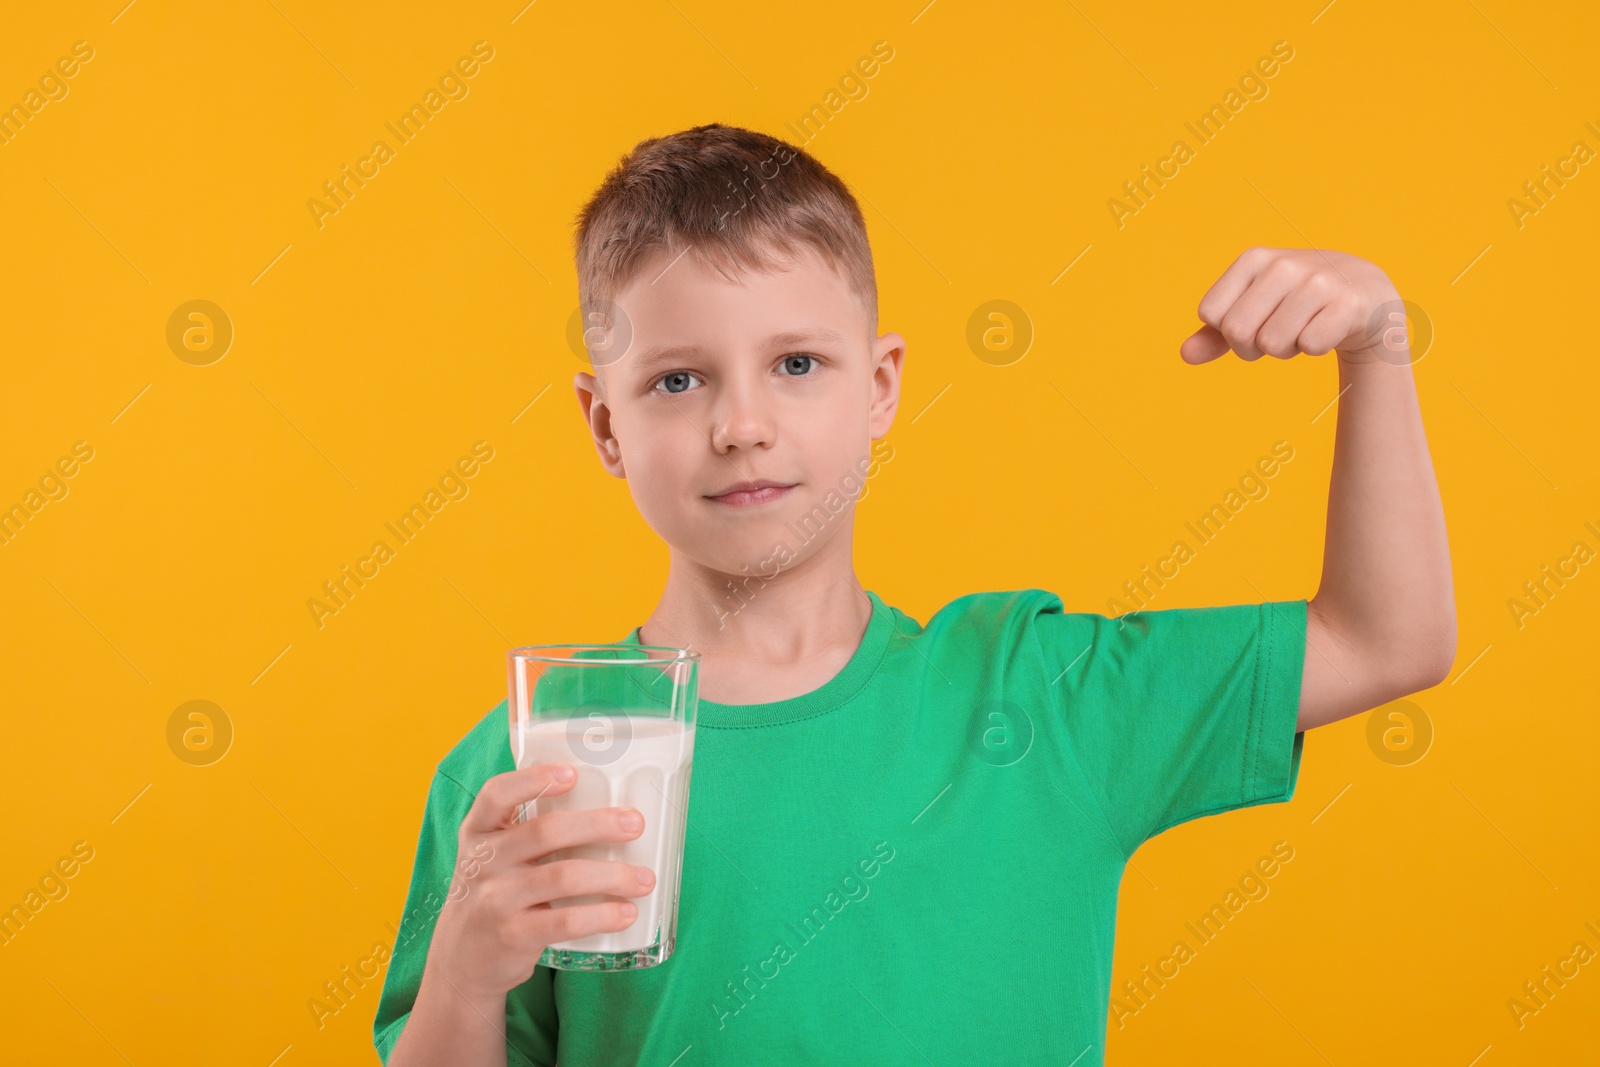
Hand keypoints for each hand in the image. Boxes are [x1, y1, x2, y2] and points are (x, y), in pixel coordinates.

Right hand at [424, 762, 655, 1001]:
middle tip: (635, 824)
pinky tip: (626, 913)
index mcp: (480, 830)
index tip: (572, 773)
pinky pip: (564, 921)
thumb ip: (530, 833)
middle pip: (545, 832)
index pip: (497, 794)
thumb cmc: (496, 892)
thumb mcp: (497, 856)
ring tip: (644, 879)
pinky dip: (601, 915)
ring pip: (563, 877)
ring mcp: (496, 899)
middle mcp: (483, 861)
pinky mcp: (513, 935)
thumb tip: (608, 812)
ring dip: (612, 875)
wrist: (463, 959)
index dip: (534, 779)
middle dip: (597, 825)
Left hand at [1179, 247, 1405, 364]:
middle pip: (1237, 332)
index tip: (1253, 322)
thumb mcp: (1253, 310)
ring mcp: (1317, 281)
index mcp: (1253, 259)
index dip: (1228, 333)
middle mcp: (1283, 264)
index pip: (1212, 314)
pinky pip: (1309, 346)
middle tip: (1278, 334)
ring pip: (1272, 343)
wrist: (1366, 294)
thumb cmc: (1298, 304)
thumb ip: (1215, 334)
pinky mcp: (1347, 302)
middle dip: (1253, 347)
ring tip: (1304, 328)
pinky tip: (1328, 328)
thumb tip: (1185, 355)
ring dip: (1286, 350)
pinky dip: (1315, 348)